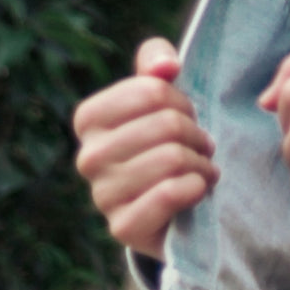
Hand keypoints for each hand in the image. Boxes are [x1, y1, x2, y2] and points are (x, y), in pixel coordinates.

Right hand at [73, 37, 218, 259]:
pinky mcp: (123, 228)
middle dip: (195, 133)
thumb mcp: (158, 93)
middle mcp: (87, 157)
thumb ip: (157, 61)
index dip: (181, 101)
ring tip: (202, 166)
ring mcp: (102, 196)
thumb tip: (167, 65)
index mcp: (89, 118)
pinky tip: (198, 188)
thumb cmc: (162, 138)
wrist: (167, 206)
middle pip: (167, 124)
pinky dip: (195, 187)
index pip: (152, 90)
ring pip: (173, 158)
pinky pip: (168, 194)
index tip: (185, 115)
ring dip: (201, 162)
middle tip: (201, 145)